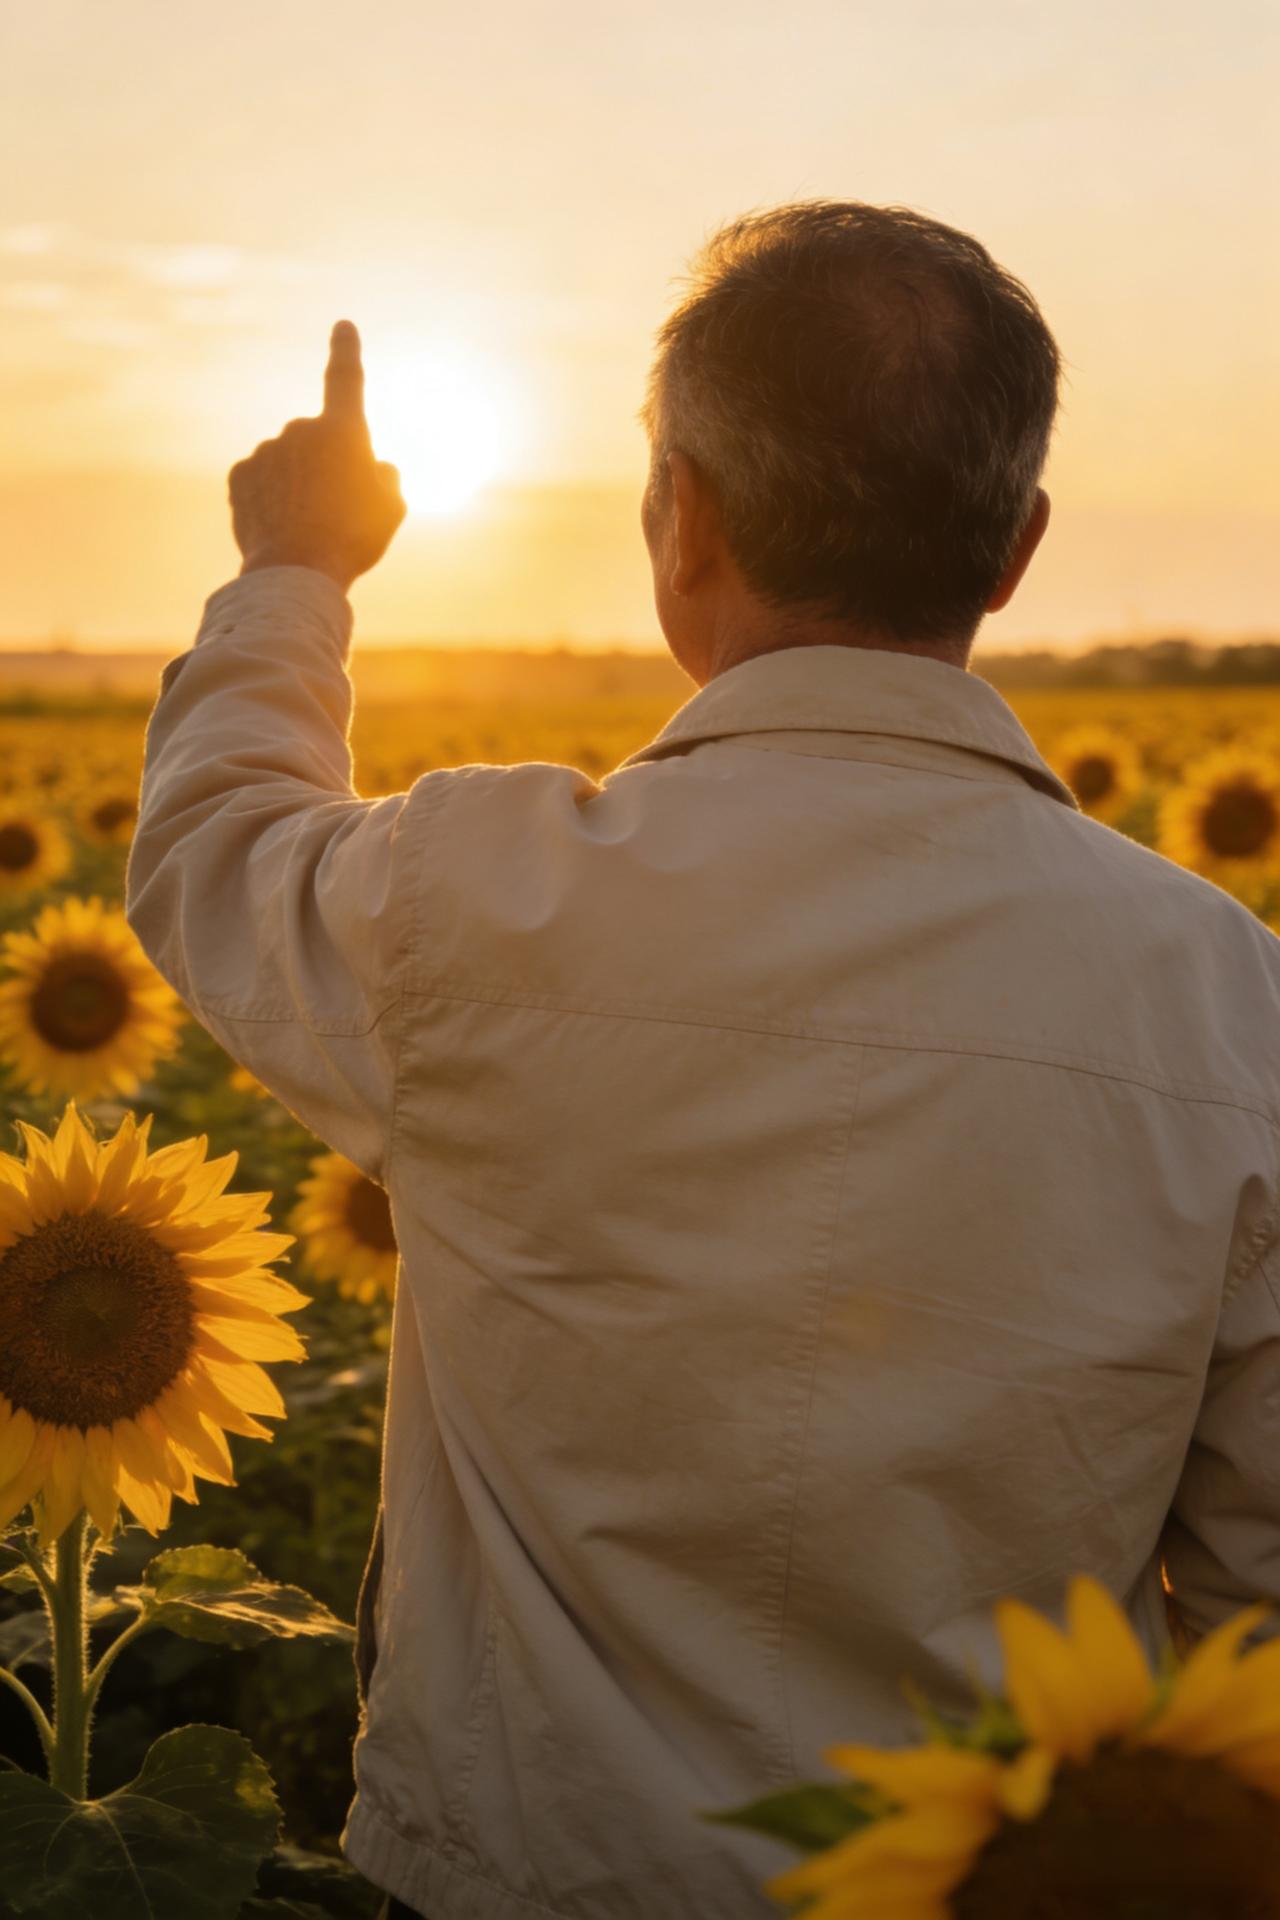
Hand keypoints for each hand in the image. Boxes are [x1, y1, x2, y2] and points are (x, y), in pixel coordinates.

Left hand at [229, 320, 406, 591]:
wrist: (293, 573)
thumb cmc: (350, 542)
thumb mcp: (391, 510)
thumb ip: (387, 477)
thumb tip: (374, 465)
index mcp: (342, 433)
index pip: (346, 380)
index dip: (346, 350)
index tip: (343, 327)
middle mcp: (300, 431)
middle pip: (318, 441)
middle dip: (327, 464)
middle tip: (337, 511)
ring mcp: (266, 451)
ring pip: (288, 461)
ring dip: (298, 483)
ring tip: (307, 526)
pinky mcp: (240, 474)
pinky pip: (262, 479)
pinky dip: (271, 496)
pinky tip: (280, 525)